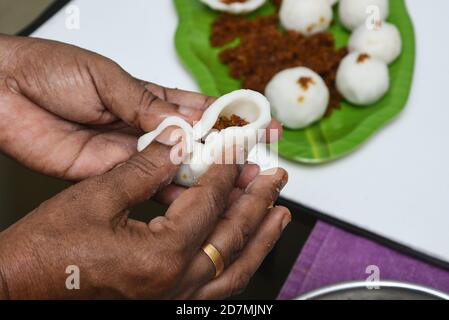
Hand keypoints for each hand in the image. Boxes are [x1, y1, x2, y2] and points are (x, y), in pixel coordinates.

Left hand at [0, 34, 281, 180]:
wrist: (5, 92)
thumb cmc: (52, 72)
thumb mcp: (108, 80)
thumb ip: (145, 105)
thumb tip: (180, 125)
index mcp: (149, 97)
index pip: (200, 110)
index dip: (231, 118)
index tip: (260, 123)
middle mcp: (146, 127)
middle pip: (196, 144)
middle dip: (229, 152)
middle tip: (259, 161)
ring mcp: (132, 152)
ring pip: (178, 169)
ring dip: (209, 177)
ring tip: (240, 184)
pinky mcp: (111, 174)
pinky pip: (150, 185)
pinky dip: (174, 192)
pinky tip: (199, 197)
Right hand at [0, 142, 289, 298]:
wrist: (22, 288)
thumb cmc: (48, 251)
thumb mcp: (97, 197)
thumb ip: (146, 167)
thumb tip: (177, 142)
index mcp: (161, 253)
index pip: (210, 201)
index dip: (226, 168)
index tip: (238, 147)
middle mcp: (175, 282)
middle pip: (232, 235)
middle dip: (258, 201)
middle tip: (276, 178)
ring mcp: (173, 297)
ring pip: (235, 268)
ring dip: (261, 237)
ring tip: (279, 215)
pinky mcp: (165, 301)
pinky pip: (218, 287)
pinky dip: (239, 264)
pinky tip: (246, 250)